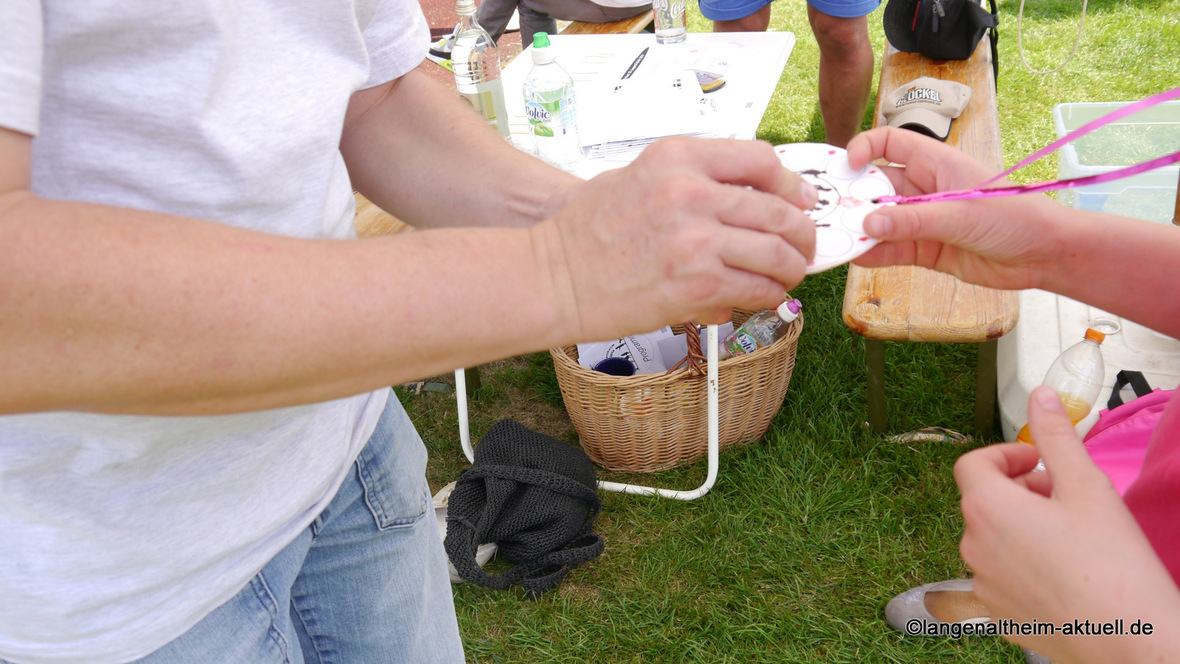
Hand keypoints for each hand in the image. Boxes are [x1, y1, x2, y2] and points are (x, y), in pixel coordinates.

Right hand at [532, 137, 817, 340]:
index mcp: (677, 158)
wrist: (553, 279)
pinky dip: (767, 296)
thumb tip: (740, 197)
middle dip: (801, 233)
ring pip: (776, 254)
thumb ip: (689, 179)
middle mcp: (690, 193)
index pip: (759, 158)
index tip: (798, 198)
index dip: (789, 183)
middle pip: (777, 210)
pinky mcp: (697, 287)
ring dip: (791, 269)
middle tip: (804, 246)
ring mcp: (697, 242)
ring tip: (788, 276)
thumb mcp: (636, 176)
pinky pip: (756, 290)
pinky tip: (763, 297)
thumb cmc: (584, 233)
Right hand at [844, 127, 1063, 290]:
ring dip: (860, 230)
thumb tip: (868, 225)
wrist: (1045, 254)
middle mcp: (925, 189)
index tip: (847, 168)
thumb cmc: (1015, 217)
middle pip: (877, 187)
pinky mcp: (926, 249)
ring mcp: (924, 220)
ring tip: (838, 239)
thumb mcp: (961, 214)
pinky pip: (892, 249)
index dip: (864, 149)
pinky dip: (874, 253)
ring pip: (880, 221)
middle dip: (853, 197)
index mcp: (935, 163)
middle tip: (830, 212)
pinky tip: (859, 258)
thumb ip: (912, 221)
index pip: (889, 144)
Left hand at [954, 386, 1179, 662]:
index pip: (972, 464)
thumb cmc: (1112, 567)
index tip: (1036, 461)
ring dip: (1020, 527)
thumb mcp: (1086, 486)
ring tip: (1070, 536)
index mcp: (986, 509)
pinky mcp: (997, 616)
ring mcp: (982, 586)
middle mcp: (973, 547)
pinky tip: (1064, 572)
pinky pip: (1000, 578)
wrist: (1132, 642)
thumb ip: (1056, 437)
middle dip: (1019, 490)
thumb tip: (1041, 397)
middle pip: (982, 501)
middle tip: (1064, 497)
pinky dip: (1023, 566)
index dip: (1005, 455)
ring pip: (991, 540)